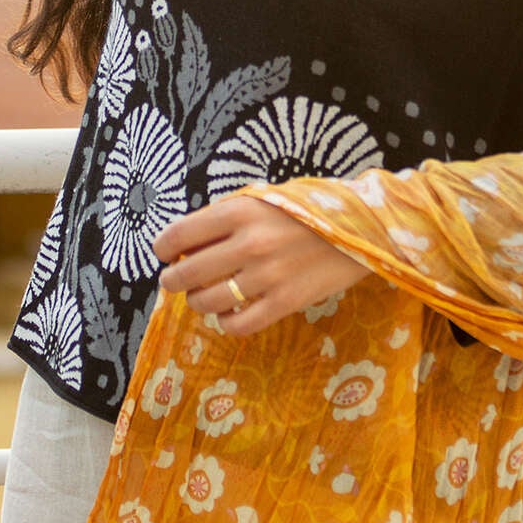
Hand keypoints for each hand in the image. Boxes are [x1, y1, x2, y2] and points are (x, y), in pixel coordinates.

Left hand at [152, 193, 373, 337]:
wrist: (360, 228)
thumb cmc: (309, 208)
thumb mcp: (265, 197)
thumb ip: (229, 216)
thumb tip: (188, 241)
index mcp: (239, 211)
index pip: (179, 234)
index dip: (162, 247)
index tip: (164, 253)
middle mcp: (248, 244)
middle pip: (186, 272)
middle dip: (173, 279)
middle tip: (175, 280)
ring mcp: (266, 277)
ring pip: (207, 301)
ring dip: (197, 301)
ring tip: (202, 296)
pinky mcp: (284, 303)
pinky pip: (238, 324)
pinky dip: (225, 322)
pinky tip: (228, 313)